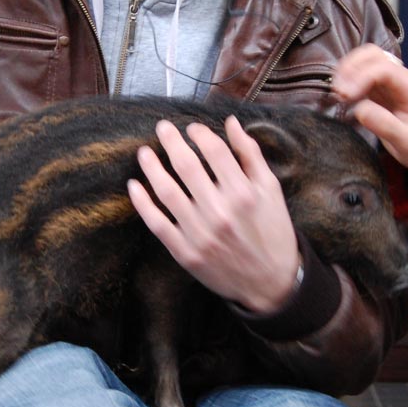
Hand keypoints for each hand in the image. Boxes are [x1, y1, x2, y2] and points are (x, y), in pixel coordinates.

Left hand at [127, 116, 299, 313]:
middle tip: (162, 128)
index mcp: (244, 193)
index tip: (192, 129)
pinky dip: (142, 203)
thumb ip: (250, 155)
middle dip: (171, 142)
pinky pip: (157, 223)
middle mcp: (220, 211)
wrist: (270, 283)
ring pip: (167, 192)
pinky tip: (135, 186)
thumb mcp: (271, 190)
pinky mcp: (185, 252)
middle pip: (187, 166)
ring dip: (152, 168)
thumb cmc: (272, 231)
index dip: (199, 135)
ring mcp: (200, 234)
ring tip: (144, 153)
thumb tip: (230, 123)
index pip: (214, 152)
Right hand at [332, 44, 407, 171]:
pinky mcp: (380, 89)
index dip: (361, 77)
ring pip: (366, 60)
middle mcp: (402, 78)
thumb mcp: (407, 143)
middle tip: (338, 90)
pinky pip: (362, 73)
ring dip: (348, 70)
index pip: (384, 69)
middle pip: (374, 55)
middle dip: (352, 67)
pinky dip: (349, 78)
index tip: (345, 96)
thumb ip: (386, 126)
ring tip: (338, 91)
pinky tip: (343, 93)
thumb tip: (360, 110)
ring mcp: (390, 82)